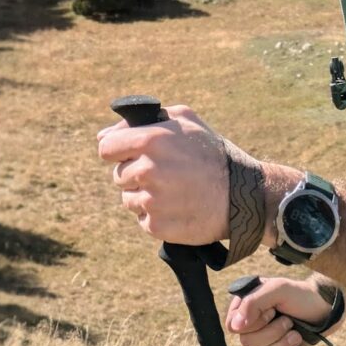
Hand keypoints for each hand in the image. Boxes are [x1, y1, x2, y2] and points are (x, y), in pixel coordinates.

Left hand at [97, 103, 228, 244]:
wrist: (242, 194)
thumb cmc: (211, 151)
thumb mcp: (183, 119)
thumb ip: (139, 121)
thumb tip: (102, 136)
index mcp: (150, 140)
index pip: (106, 148)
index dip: (117, 150)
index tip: (129, 154)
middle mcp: (147, 170)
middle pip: (118, 175)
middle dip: (134, 173)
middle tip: (162, 173)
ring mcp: (152, 200)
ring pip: (127, 199)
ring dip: (143, 196)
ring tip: (171, 190)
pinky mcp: (158, 226)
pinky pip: (142, 220)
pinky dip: (155, 216)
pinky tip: (176, 207)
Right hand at [226, 277, 339, 345]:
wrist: (324, 311)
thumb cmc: (300, 296)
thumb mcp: (277, 290)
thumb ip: (253, 303)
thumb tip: (235, 326)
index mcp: (247, 302)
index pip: (232, 323)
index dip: (250, 323)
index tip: (270, 311)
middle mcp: (251, 321)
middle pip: (246, 341)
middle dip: (271, 332)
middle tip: (287, 319)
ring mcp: (263, 337)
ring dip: (280, 342)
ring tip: (294, 330)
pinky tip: (294, 341)